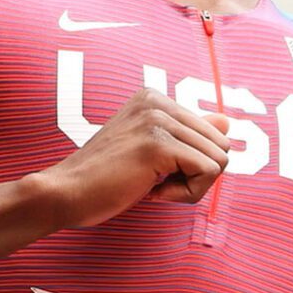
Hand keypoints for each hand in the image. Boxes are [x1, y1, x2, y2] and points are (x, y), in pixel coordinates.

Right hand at [41, 89, 230, 228]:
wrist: (64, 193)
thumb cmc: (104, 180)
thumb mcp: (152, 152)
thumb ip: (189, 135)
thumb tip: (228, 122)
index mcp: (154, 98)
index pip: (211, 133)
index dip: (189, 165)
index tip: (152, 172)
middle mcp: (157, 101)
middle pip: (221, 145)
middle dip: (196, 175)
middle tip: (155, 183)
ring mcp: (157, 120)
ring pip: (219, 160)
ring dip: (191, 186)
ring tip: (152, 187)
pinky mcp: (158, 144)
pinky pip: (208, 172)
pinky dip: (187, 193)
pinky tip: (152, 192)